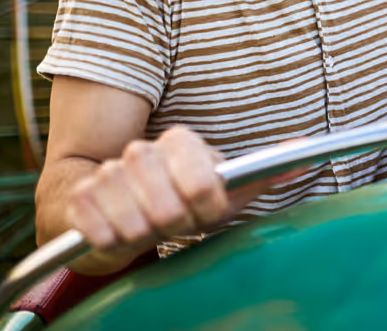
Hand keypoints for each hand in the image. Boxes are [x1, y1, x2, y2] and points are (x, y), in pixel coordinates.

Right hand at [66, 127, 277, 257]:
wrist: (110, 208)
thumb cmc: (177, 201)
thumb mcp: (223, 191)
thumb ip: (262, 174)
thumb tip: (306, 152)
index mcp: (181, 143)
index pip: (205, 185)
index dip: (206, 210)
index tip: (203, 212)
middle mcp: (143, 151)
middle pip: (170, 209)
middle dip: (175, 227)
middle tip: (172, 224)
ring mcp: (109, 172)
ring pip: (136, 223)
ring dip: (144, 236)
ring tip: (146, 228)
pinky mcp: (80, 198)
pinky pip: (101, 233)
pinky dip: (113, 243)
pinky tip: (117, 234)